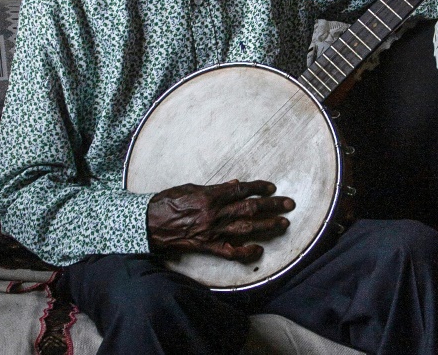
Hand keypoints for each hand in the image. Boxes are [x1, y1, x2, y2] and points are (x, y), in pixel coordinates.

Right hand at [147, 179, 294, 262]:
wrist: (148, 222)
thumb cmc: (167, 202)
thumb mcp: (191, 187)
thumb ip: (214, 187)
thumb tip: (235, 184)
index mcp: (210, 195)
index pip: (241, 190)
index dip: (259, 188)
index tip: (272, 187)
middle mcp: (214, 212)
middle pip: (250, 208)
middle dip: (272, 205)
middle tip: (289, 204)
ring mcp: (212, 230)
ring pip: (246, 228)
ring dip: (267, 225)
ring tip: (283, 223)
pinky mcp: (206, 246)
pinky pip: (230, 251)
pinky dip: (246, 251)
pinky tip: (259, 249)